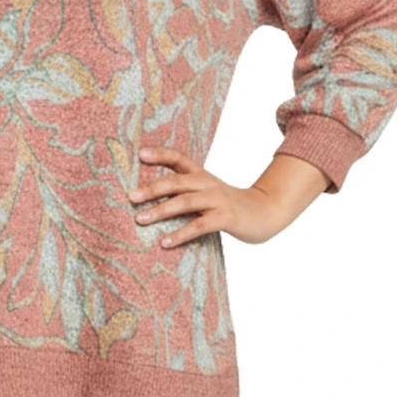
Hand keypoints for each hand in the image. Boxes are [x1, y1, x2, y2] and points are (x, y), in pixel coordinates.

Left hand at [128, 146, 290, 248]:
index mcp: (201, 174)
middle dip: (152, 189)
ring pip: (184, 202)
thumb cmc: (228, 204)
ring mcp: (217, 200)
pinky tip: (164, 243)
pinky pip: (199, 226)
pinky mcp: (225, 218)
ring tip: (140, 219)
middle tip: (130, 196)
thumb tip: (149, 196)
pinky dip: (180, 234)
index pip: (178, 158)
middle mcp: (207, 183)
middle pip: (176, 181)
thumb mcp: (207, 191)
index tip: (140, 154)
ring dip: (160, 211)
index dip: (160, 154)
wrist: (265, 212)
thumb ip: (185, 190)